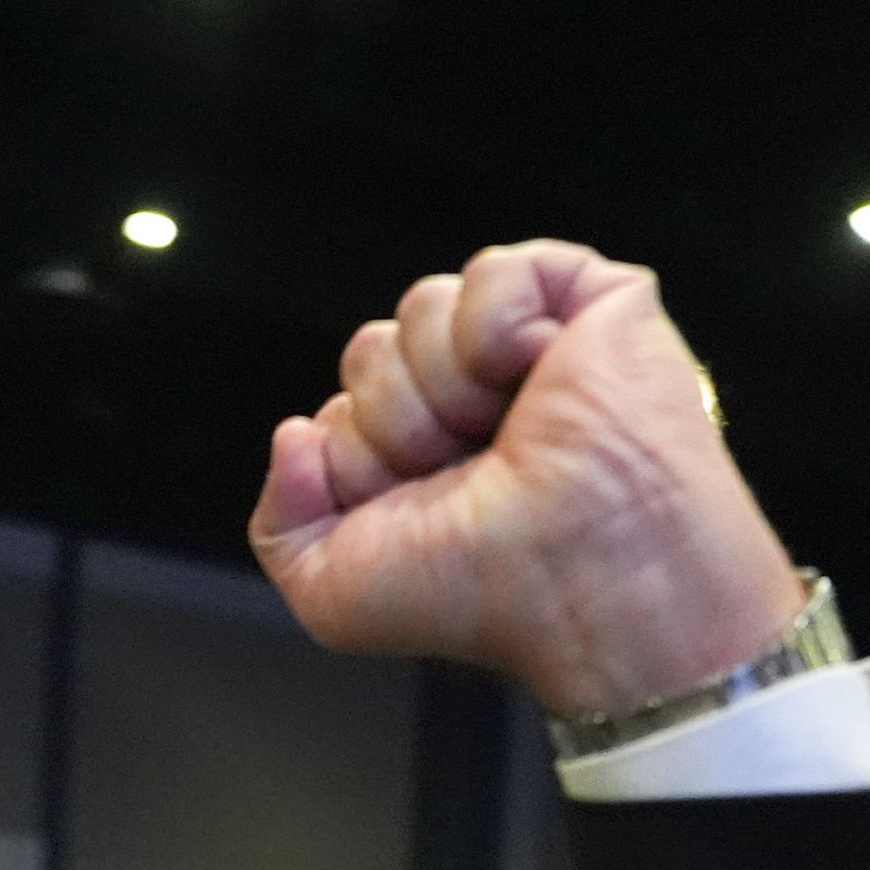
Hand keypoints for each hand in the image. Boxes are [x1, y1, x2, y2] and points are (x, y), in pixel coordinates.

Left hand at [249, 241, 810, 720]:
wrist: (576, 580)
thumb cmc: (480, 598)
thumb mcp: (331, 595)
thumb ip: (278, 523)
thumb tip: (294, 435)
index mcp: (421, 460)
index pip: (340, 410)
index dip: (355, 457)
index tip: (409, 507)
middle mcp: (472, 403)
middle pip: (371, 350)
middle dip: (393, 418)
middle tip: (460, 470)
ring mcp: (531, 351)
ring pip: (421, 306)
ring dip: (442, 383)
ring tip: (502, 434)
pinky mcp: (592, 305)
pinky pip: (493, 271)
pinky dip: (495, 326)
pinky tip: (535, 376)